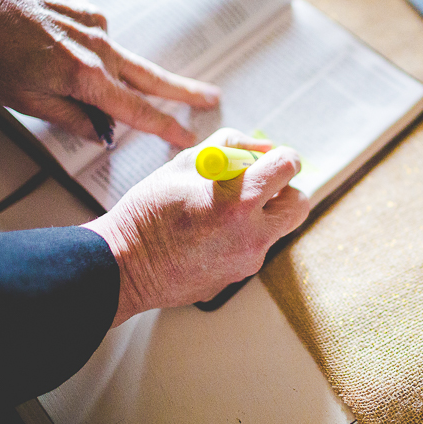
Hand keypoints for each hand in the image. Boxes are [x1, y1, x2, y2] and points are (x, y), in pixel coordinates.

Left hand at [0, 0, 217, 147]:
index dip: (165, 128)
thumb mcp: (25, 100)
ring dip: (137, 77)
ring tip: (123, 83)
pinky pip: (102, 41)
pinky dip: (96, 54)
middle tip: (212, 98)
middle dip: (185, 91)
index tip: (188, 138)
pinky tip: (70, 54)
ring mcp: (96, 27)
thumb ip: (71, 118)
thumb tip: (100, 133)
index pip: (137, 110)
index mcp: (86, 78)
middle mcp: (99, 50)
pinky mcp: (87, 11)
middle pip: (152, 78)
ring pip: (127, 61)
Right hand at [83, 129, 309, 326]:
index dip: (284, 156)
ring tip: (228, 207)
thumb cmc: (149, 212)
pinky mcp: (240, 277)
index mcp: (241, 201)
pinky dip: (246, 234)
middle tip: (259, 183)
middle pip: (298, 204)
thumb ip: (231, 146)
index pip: (288, 167)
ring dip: (265, 213)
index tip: (276, 157)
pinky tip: (214, 231)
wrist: (124, 266)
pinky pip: (257, 248)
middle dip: (284, 189)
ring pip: (278, 228)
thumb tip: (262, 147)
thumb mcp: (187, 162)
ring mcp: (249, 260)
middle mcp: (253, 235)